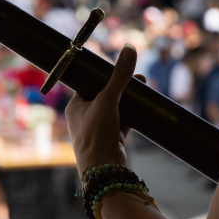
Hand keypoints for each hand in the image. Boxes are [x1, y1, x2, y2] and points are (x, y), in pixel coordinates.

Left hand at [65, 44, 144, 176]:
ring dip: (127, 100)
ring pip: (114, 108)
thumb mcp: (108, 100)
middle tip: (138, 77)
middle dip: (121, 86)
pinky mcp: (110, 138)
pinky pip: (122, 121)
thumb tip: (129, 48)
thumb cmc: (97, 134)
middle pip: (103, 94)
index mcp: (75, 106)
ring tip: (143, 89)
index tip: (120, 68)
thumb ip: (119, 76)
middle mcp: (83, 117)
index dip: (104, 75)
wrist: (104, 170)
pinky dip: (131, 115)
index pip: (88, 83)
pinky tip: (143, 108)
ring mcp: (97, 128)